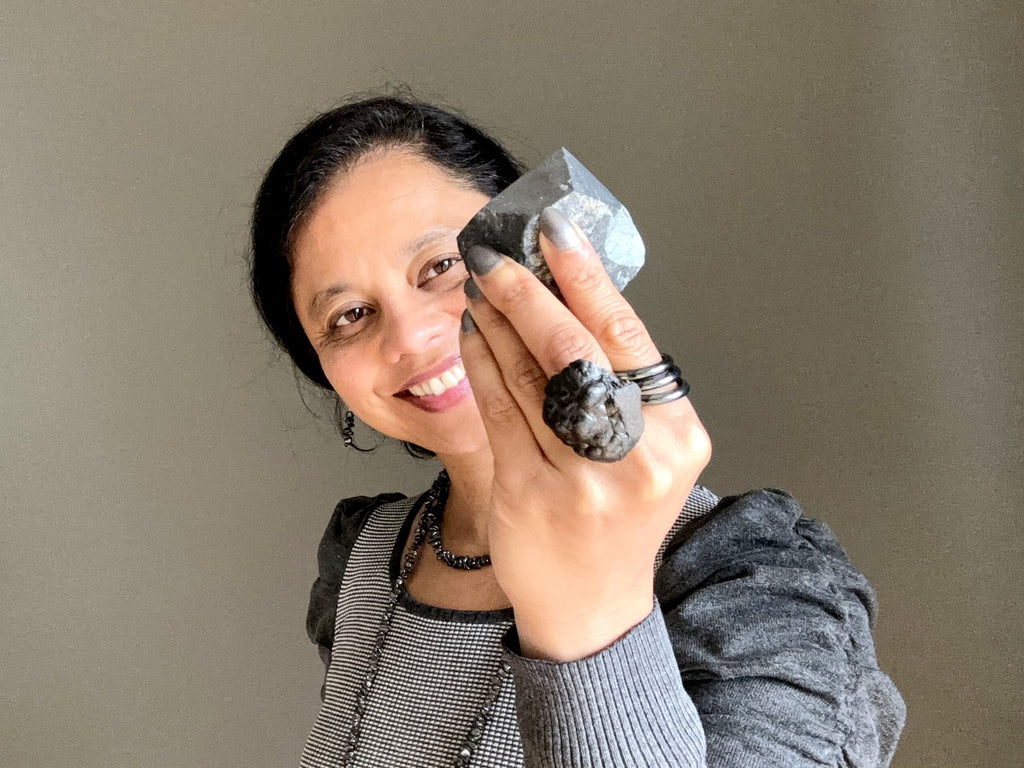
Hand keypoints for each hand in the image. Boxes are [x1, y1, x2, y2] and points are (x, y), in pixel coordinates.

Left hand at [459, 207, 711, 660]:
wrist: (593, 603)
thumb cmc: (619, 514)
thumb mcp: (647, 451)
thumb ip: (622, 384)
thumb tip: (568, 294)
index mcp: (676, 435)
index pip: (627, 337)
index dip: (587, 277)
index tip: (556, 233)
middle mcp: (634, 457)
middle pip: (573, 349)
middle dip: (528, 290)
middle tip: (497, 252)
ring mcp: (579, 480)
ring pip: (526, 374)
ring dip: (496, 319)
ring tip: (481, 284)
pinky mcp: (527, 494)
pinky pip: (496, 408)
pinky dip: (479, 362)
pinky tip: (472, 334)